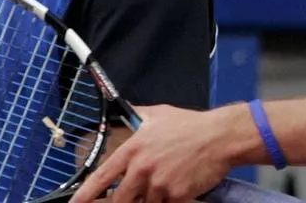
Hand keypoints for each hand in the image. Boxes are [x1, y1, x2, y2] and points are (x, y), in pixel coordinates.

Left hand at [69, 104, 233, 202]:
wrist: (219, 137)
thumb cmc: (191, 125)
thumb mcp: (159, 115)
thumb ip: (138, 117)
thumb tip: (125, 111)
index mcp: (134, 149)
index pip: (102, 176)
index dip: (85, 194)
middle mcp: (142, 168)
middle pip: (120, 199)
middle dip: (124, 200)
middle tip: (134, 194)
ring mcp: (158, 184)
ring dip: (152, 198)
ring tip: (166, 181)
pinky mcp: (175, 196)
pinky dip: (170, 200)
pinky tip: (179, 185)